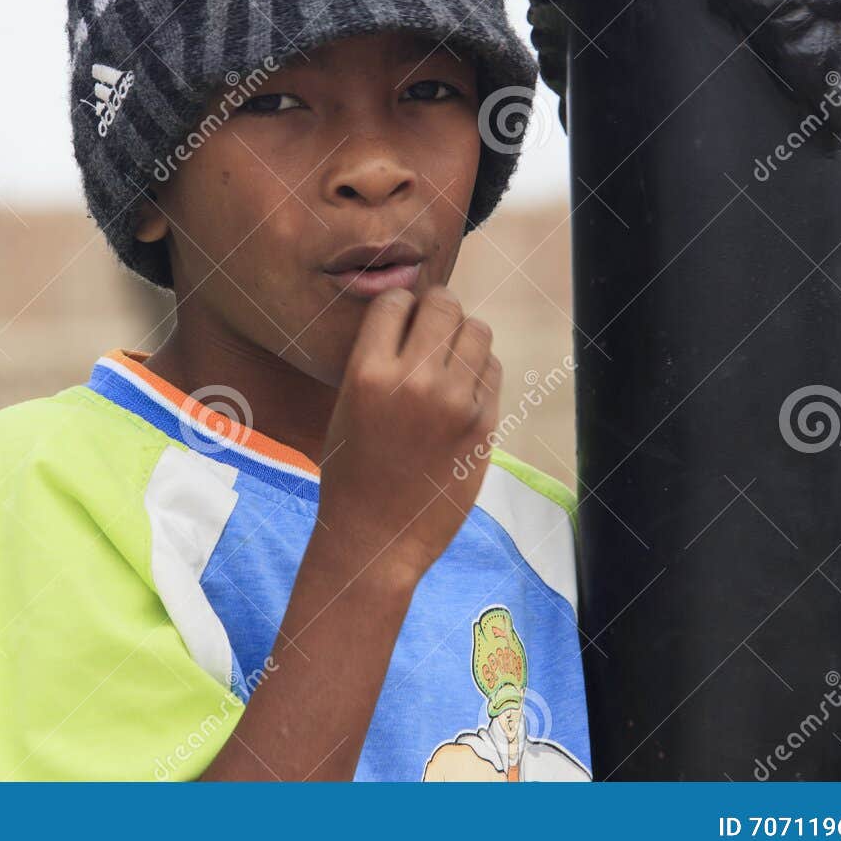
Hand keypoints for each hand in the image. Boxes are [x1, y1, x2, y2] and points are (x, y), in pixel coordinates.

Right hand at [312, 285, 502, 587]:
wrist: (376, 538)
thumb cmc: (353, 471)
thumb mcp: (347, 405)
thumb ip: (377, 359)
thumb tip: (415, 312)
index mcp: (367, 374)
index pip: (395, 301)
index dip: (400, 306)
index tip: (400, 320)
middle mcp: (413, 382)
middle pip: (444, 305)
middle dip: (439, 309)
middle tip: (432, 326)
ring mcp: (455, 403)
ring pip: (478, 330)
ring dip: (464, 335)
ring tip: (450, 357)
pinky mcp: (484, 425)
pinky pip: (493, 369)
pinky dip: (480, 369)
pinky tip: (463, 388)